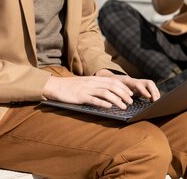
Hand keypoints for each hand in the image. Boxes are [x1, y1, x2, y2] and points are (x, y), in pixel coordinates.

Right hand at [42, 69, 159, 108]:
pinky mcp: (81, 97)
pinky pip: (94, 100)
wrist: (55, 86)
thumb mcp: (85, 84)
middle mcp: (92, 83)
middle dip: (124, 94)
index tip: (131, 94)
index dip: (123, 88)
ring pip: (106, 93)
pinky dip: (103, 103)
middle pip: (112, 86)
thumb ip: (96, 87)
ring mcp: (87, 89)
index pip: (113, 81)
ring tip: (124, 107)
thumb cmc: (70, 87)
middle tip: (131, 102)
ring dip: (117, 100)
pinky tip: (109, 107)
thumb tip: (108, 94)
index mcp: (94, 80)